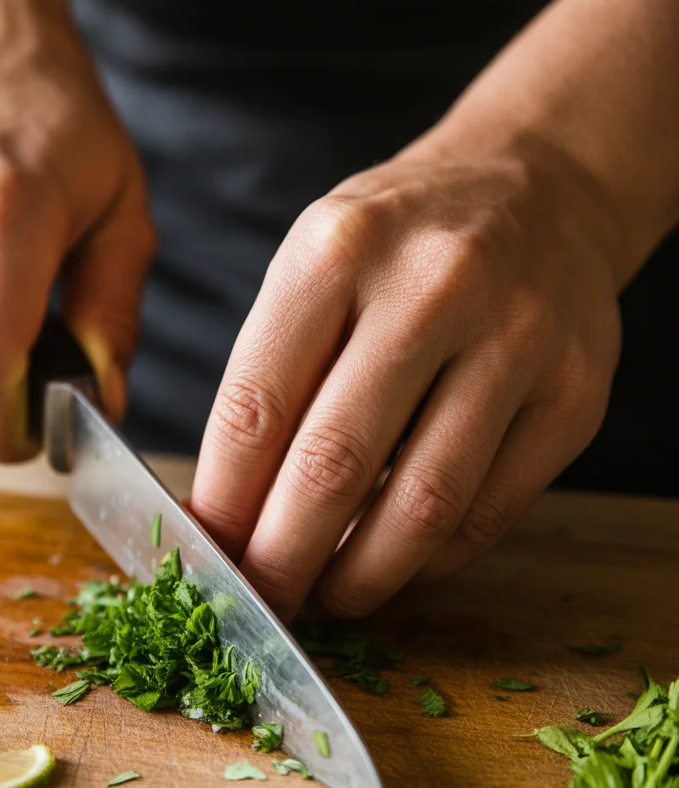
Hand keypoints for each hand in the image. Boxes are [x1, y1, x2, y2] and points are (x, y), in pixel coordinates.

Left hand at [192, 133, 621, 619]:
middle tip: (266, 597)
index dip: (225, 503)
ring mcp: (517, 339)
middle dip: (284, 558)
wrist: (539, 190)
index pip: (257, 408)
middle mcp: (432, 287)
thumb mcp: (316, 267)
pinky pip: (490, 510)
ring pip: (423, 504)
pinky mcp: (575, 392)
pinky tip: (401, 561)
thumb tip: (228, 512)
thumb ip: (271, 379)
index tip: (212, 555)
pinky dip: (433, 558)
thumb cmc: (402, 244)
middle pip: (334, 465)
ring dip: (363, 574)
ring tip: (331, 594)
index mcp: (338, 251)